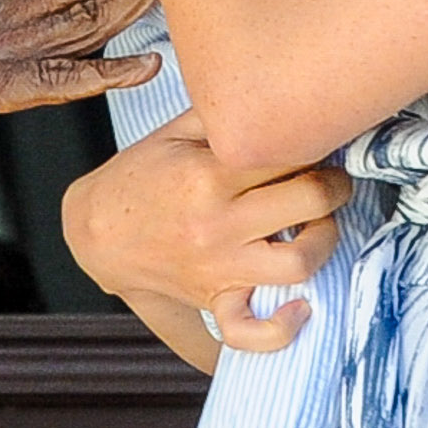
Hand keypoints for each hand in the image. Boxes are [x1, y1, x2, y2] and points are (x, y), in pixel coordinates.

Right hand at [64, 123, 340, 352]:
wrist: (93, 229)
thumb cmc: (138, 176)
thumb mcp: (175, 132)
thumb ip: (225, 114)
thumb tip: (279, 95)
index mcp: (210, 174)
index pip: (290, 153)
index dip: (316, 143)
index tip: (317, 143)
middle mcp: (218, 223)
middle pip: (310, 201)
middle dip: (334, 186)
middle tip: (330, 181)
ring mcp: (217, 266)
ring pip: (298, 263)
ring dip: (324, 242)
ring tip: (318, 227)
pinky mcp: (213, 298)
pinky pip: (251, 331)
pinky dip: (283, 328)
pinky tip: (302, 306)